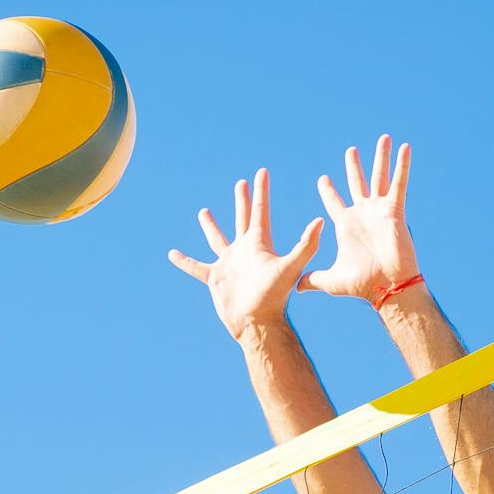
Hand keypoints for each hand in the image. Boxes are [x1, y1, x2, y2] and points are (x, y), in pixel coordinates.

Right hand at [169, 168, 321, 340]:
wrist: (257, 322)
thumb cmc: (275, 297)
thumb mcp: (291, 267)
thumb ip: (305, 245)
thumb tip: (321, 221)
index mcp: (260, 244)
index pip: (260, 211)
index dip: (261, 191)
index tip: (261, 172)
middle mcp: (244, 250)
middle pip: (242, 218)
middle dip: (242, 200)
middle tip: (240, 183)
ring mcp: (229, 263)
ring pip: (218, 238)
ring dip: (211, 226)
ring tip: (204, 212)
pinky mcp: (216, 278)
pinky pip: (196, 267)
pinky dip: (184, 261)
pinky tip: (172, 254)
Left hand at [297, 134, 418, 301]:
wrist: (387, 287)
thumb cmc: (363, 284)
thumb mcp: (332, 280)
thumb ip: (314, 279)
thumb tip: (298, 287)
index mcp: (346, 225)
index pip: (334, 202)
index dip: (328, 191)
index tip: (322, 179)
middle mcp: (363, 214)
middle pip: (357, 183)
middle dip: (354, 167)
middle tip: (350, 151)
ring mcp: (379, 210)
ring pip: (379, 177)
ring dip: (381, 157)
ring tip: (383, 138)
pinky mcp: (395, 210)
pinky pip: (399, 183)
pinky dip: (403, 165)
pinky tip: (405, 147)